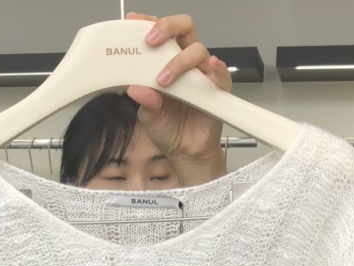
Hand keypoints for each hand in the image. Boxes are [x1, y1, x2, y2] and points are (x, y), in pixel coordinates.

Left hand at [125, 13, 229, 185]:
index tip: (132, 22)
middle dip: (167, 27)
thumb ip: (144, 101)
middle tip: (150, 41)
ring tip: (164, 81)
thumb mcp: (148, 117)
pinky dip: (216, 68)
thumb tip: (135, 89)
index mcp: (166, 63)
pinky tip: (209, 67)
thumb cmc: (168, 130)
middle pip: (183, 29)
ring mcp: (203, 74)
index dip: (148, 23)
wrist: (186, 154)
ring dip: (179, 61)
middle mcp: (185, 63)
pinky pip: (221, 73)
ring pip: (197, 50)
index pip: (160, 34)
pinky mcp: (218, 89)